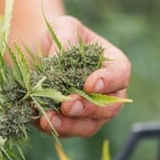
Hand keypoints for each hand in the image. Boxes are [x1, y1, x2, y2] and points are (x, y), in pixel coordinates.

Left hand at [38, 16, 130, 137]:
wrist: (40, 53)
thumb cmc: (60, 37)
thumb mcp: (64, 27)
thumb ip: (66, 38)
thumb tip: (58, 59)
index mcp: (113, 65)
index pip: (120, 75)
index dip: (108, 81)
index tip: (90, 84)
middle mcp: (109, 93)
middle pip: (108, 108)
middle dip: (87, 108)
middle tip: (68, 104)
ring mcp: (92, 112)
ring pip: (89, 126)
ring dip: (69, 125)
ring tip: (49, 119)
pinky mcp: (72, 123)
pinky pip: (67, 131)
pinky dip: (53, 127)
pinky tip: (39, 120)